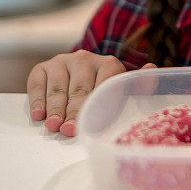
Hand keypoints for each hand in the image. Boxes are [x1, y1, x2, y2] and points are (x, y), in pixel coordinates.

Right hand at [27, 49, 155, 136]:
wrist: (82, 75)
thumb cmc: (106, 89)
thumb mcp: (124, 89)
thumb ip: (139, 85)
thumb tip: (152, 69)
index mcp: (108, 64)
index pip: (104, 84)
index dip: (98, 105)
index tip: (93, 123)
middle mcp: (84, 59)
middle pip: (79, 89)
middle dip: (74, 111)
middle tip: (68, 130)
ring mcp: (62, 61)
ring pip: (58, 87)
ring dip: (55, 108)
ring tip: (53, 126)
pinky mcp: (43, 66)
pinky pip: (38, 83)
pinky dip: (38, 100)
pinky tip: (39, 115)